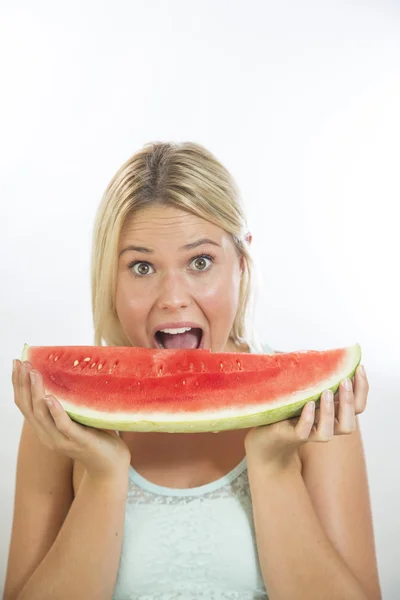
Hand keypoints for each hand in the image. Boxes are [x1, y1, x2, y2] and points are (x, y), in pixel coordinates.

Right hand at [12, 359, 131, 480]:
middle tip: (21, 362)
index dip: (18, 384)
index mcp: (45, 429)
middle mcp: (48, 435)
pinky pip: (63, 425)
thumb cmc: (95, 437)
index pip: (25, 405)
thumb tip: (66, 373)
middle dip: (22, 383)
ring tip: (34, 373)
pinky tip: (49, 397)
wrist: (110, 466)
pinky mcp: (78, 441)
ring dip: (36, 392)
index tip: (17, 363)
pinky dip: (55, 411)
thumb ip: (67, 403)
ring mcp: (61, 439)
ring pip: (41, 414)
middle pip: (28, 407)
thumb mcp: (76, 417)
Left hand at [244, 365, 367, 473]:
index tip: (359, 367)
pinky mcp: (292, 435)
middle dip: (350, 401)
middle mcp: (326, 426)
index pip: (357, 406)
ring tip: (326, 392)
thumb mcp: (308, 391)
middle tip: (345, 380)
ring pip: (329, 431)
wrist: (267, 433)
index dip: (362, 388)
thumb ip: (320, 380)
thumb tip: (326, 354)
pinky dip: (308, 418)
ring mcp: (310, 433)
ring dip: (330, 411)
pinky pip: (304, 431)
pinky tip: (308, 404)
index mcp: (334, 414)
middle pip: (349, 421)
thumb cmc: (290, 408)